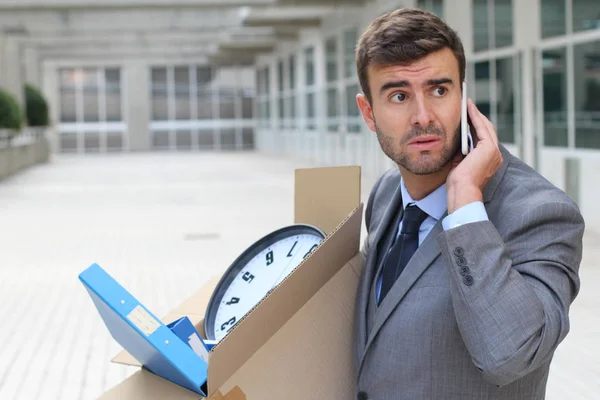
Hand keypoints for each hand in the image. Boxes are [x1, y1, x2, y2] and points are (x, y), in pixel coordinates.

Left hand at [446, 99, 502, 213]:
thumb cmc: (458, 183)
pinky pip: (481, 128)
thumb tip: (458, 142)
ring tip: (467, 103)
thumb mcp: (460, 164)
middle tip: (467, 105)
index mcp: (489, 160)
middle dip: (477, 116)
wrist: (462, 191)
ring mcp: (494, 151)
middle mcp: (495, 155)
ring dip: (476, 114)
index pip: (483, 138)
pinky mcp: (489, 148)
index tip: (467, 116)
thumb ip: (462, 152)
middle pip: (486, 130)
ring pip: (485, 126)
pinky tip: (468, 109)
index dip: (476, 125)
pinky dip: (475, 117)